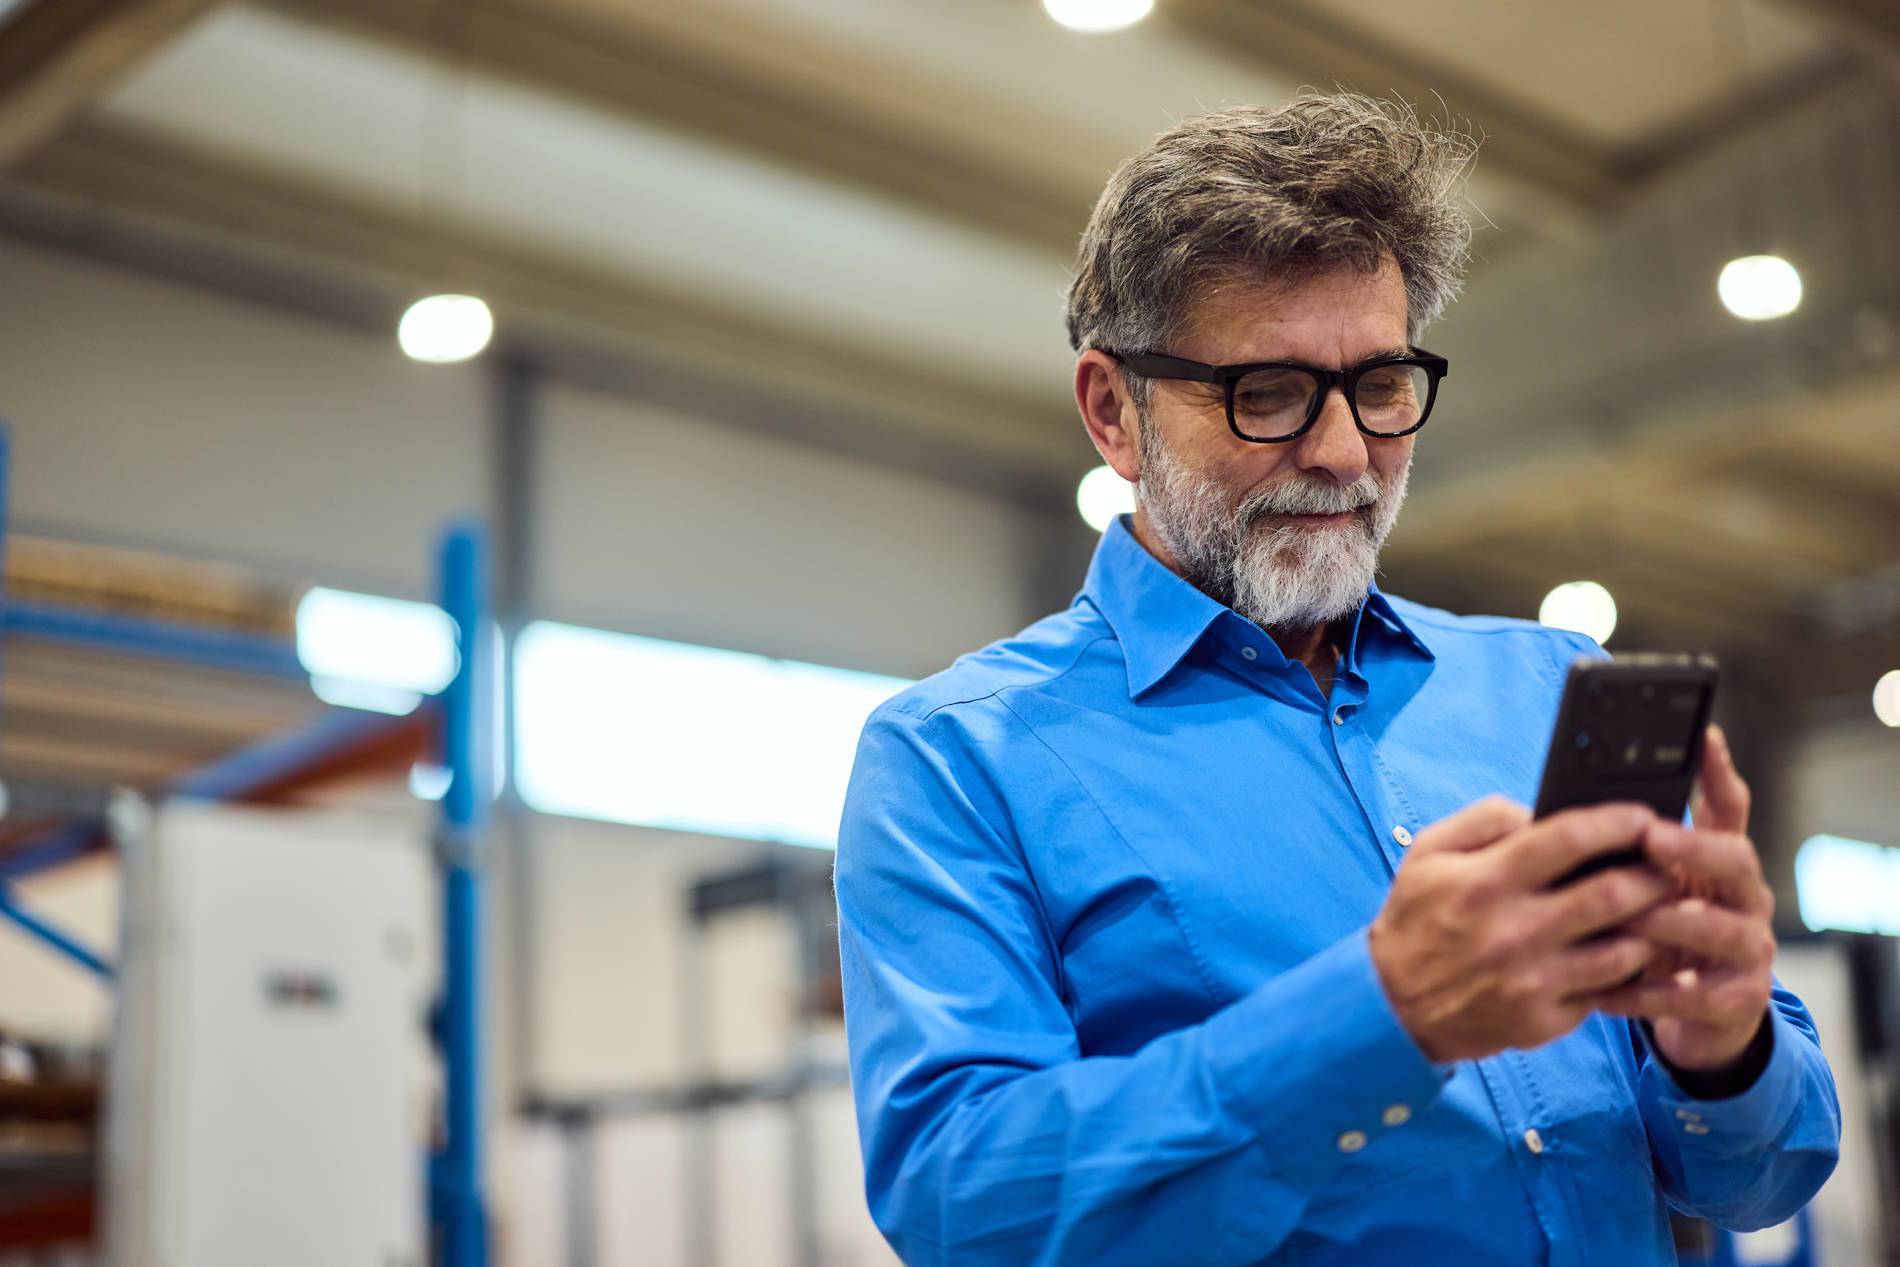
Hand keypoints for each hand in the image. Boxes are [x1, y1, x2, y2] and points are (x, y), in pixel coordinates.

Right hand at [1369, 795, 1673, 1062]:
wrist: (1395, 1004)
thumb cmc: (1417, 919)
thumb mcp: (1427, 852)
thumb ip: (1482, 820)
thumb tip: (1538, 812)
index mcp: (1485, 881)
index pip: (1568, 839)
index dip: (1617, 822)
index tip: (1642, 817)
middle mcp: (1513, 930)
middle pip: (1612, 895)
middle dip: (1653, 873)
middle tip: (1668, 864)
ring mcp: (1532, 980)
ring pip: (1624, 950)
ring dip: (1652, 926)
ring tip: (1658, 908)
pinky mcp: (1544, 1019)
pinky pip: (1606, 992)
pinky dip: (1627, 971)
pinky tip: (1630, 952)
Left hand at [1589, 725, 1775, 1070]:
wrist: (1695, 1013)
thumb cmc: (1655, 930)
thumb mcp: (1642, 885)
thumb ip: (1623, 851)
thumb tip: (1570, 807)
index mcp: (1719, 862)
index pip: (1729, 807)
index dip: (1718, 772)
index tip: (1703, 736)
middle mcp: (1744, 898)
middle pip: (1738, 860)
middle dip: (1695, 848)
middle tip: (1652, 837)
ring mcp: (1748, 949)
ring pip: (1725, 929)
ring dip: (1675, 921)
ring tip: (1633, 918)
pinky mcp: (1737, 999)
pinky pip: (1697, 996)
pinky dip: (1652, 993)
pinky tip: (1610, 989)